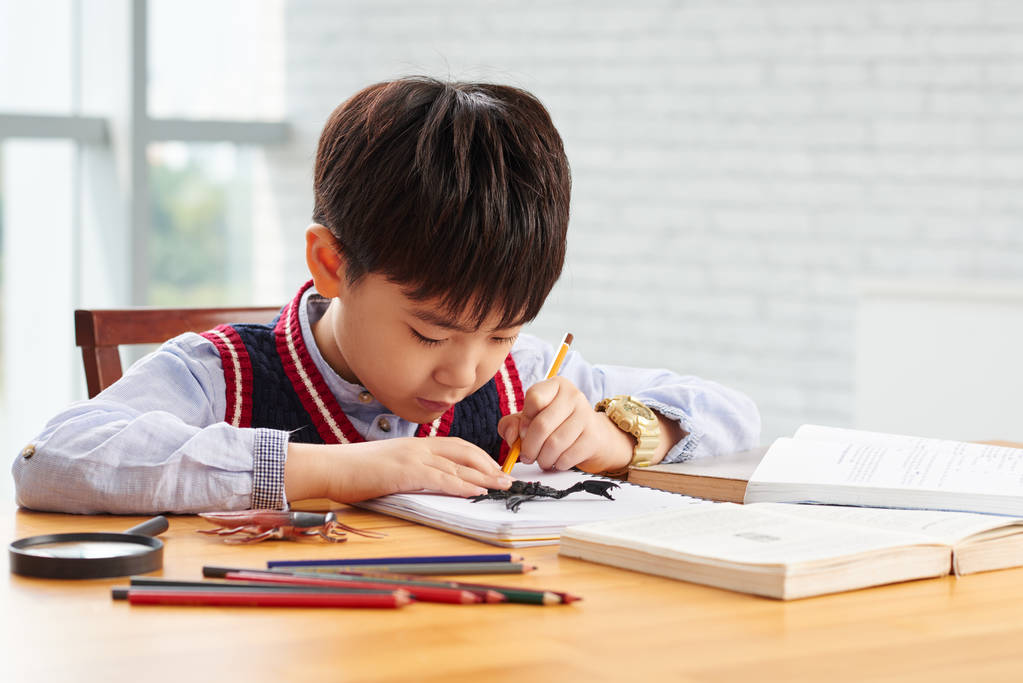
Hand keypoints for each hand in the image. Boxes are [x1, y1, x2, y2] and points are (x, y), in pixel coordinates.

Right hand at [285, 437, 513, 502]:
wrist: (328, 467)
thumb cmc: (353, 471)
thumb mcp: (388, 466)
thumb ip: (410, 470)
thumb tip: (427, 483)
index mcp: (415, 444)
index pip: (456, 446)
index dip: (479, 457)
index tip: (494, 469)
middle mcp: (418, 446)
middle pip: (464, 452)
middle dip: (488, 465)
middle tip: (507, 479)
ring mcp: (412, 457)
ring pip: (457, 465)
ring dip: (483, 476)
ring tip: (502, 486)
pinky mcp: (404, 472)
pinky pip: (440, 478)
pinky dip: (461, 485)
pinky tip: (476, 491)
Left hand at [498, 377, 635, 472]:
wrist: (592, 435)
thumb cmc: (556, 424)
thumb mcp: (531, 418)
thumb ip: (512, 424)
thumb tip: (511, 437)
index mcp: (556, 386)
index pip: (534, 398)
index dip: (524, 420)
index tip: (523, 433)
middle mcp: (573, 396)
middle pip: (542, 425)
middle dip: (529, 447)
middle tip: (527, 456)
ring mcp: (585, 416)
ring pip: (554, 444)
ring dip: (543, 459)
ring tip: (542, 460)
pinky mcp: (593, 437)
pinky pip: (567, 456)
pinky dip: (557, 464)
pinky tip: (557, 461)